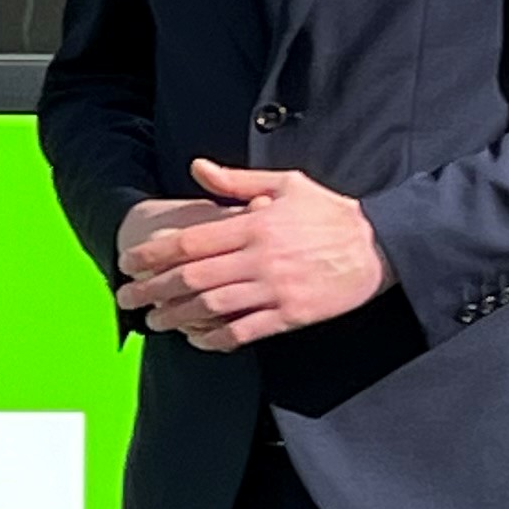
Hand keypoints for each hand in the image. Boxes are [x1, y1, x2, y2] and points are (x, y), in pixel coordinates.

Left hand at [115, 159, 387, 351]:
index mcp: (256, 225)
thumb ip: (237, 181)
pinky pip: (245, 331)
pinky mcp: (292, 315)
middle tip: (126, 298)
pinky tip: (197, 340)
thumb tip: (197, 167)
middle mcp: (260, 258)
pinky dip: (216, 339)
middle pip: (193, 277)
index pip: (190, 241)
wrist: (382, 244)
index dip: (153, 254)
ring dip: (177, 316)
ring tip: (154, 321)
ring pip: (213, 308)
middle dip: (153, 289)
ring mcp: (276, 289)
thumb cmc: (331, 212)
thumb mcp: (286, 184)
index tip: (129, 262)